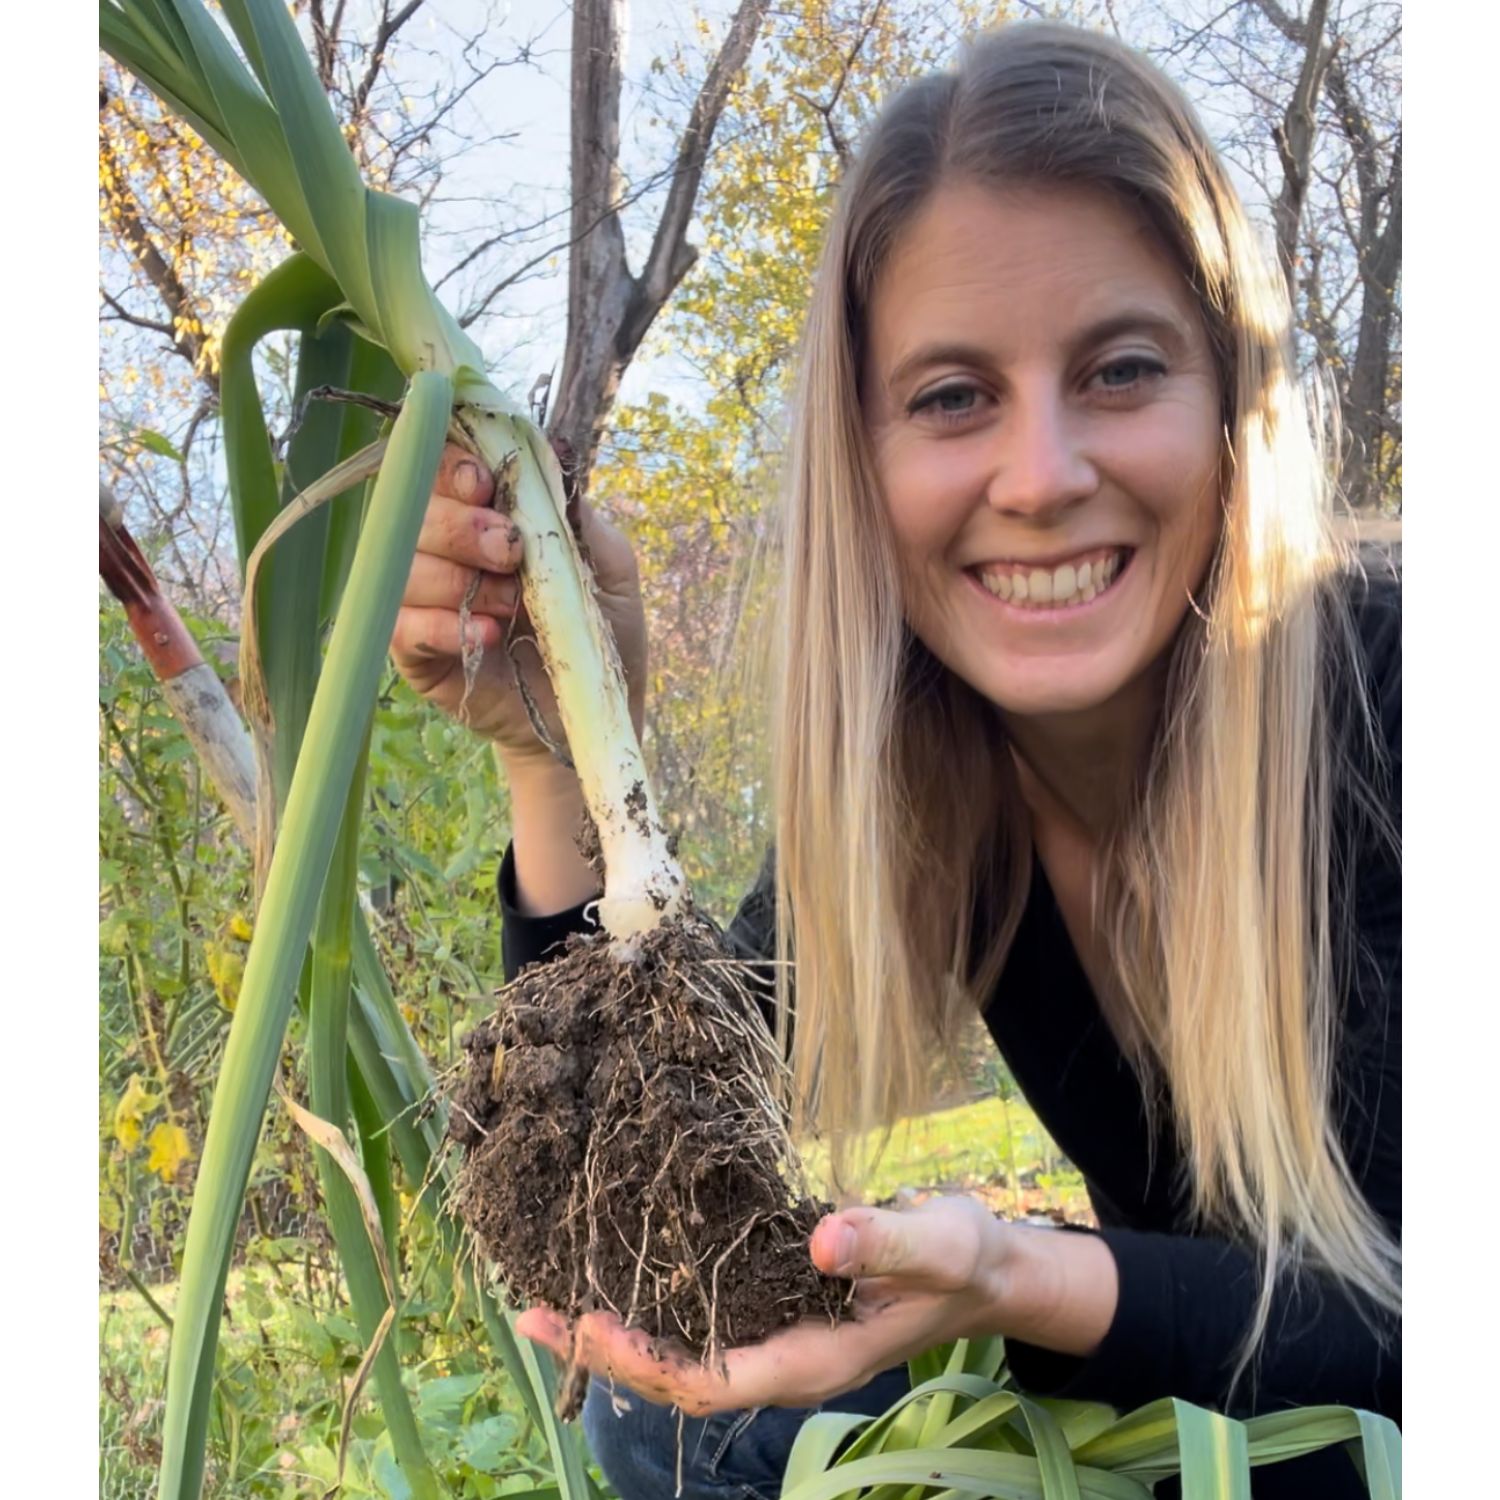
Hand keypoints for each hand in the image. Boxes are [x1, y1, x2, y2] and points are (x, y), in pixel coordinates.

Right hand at [389, 443, 647, 764]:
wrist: (595, 710)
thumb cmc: (600, 631)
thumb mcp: (609, 568)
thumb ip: (578, 518)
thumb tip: (554, 460)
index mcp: (485, 514)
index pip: (441, 465)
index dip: (451, 465)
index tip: (486, 486)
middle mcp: (444, 549)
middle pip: (409, 508)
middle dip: (460, 526)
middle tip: (510, 552)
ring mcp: (424, 599)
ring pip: (400, 564)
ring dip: (458, 580)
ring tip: (512, 608)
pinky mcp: (415, 653)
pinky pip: (401, 625)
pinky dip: (444, 626)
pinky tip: (487, 636)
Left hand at [516, 1196, 1020, 1416]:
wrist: (984, 1269)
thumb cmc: (965, 1258)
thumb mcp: (939, 1244)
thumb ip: (887, 1243)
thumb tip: (819, 1240)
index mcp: (815, 1359)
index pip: (712, 1381)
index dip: (647, 1359)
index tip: (589, 1322)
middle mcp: (786, 1359)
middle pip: (678, 1377)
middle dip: (606, 1352)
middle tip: (533, 1313)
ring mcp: (780, 1338)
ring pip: (684, 1351)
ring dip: (618, 1330)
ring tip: (550, 1299)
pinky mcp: (778, 1308)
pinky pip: (703, 1320)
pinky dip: (654, 1302)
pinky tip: (621, 1271)